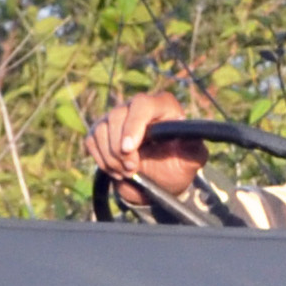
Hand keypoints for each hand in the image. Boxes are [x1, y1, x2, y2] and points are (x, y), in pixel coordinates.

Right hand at [86, 89, 209, 199]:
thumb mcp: (191, 160)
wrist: (158, 181)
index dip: (133, 125)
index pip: (143, 104)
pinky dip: (102, 160)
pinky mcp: (102, 130)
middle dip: (121, 150)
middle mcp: (138, 106)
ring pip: (101, 129)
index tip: (129, 149)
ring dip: (112, 158)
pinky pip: (92, 140)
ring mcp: (117, 116)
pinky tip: (116, 169)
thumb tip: (189, 137)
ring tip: (128, 171)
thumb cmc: (177, 165)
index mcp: (163, 106)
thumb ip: (193, 149)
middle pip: (117, 116)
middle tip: (132, 169)